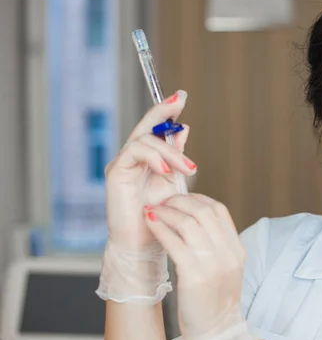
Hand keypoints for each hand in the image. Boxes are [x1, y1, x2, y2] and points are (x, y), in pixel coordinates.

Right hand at [104, 90, 196, 250]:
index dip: (166, 110)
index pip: (155, 128)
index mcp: (148, 158)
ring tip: (187, 168)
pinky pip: (133, 152)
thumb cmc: (162, 216)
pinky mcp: (116, 173)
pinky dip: (152, 157)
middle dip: (164, 113)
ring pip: (144, 139)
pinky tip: (167, 170)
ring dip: (169, 150)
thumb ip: (177, 155)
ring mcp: (123, 164)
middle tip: (181, 103)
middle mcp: (133, 158)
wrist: (146, 243)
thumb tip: (184, 128)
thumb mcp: (175, 181)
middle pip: (147, 127)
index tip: (181, 96)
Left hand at [144, 194, 255, 339]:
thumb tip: (193, 220)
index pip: (219, 210)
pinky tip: (150, 224)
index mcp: (236, 249)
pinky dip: (160, 228)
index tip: (181, 198)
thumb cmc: (214, 301)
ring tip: (152, 210)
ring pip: (188, 223)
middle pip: (203, 211)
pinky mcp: (195, 275)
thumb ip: (216, 245)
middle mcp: (228, 253)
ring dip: (167, 212)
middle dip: (180, 201)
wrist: (217, 331)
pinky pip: (174, 242)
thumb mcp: (225, 268)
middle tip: (163, 201)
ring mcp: (213, 263)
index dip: (198, 198)